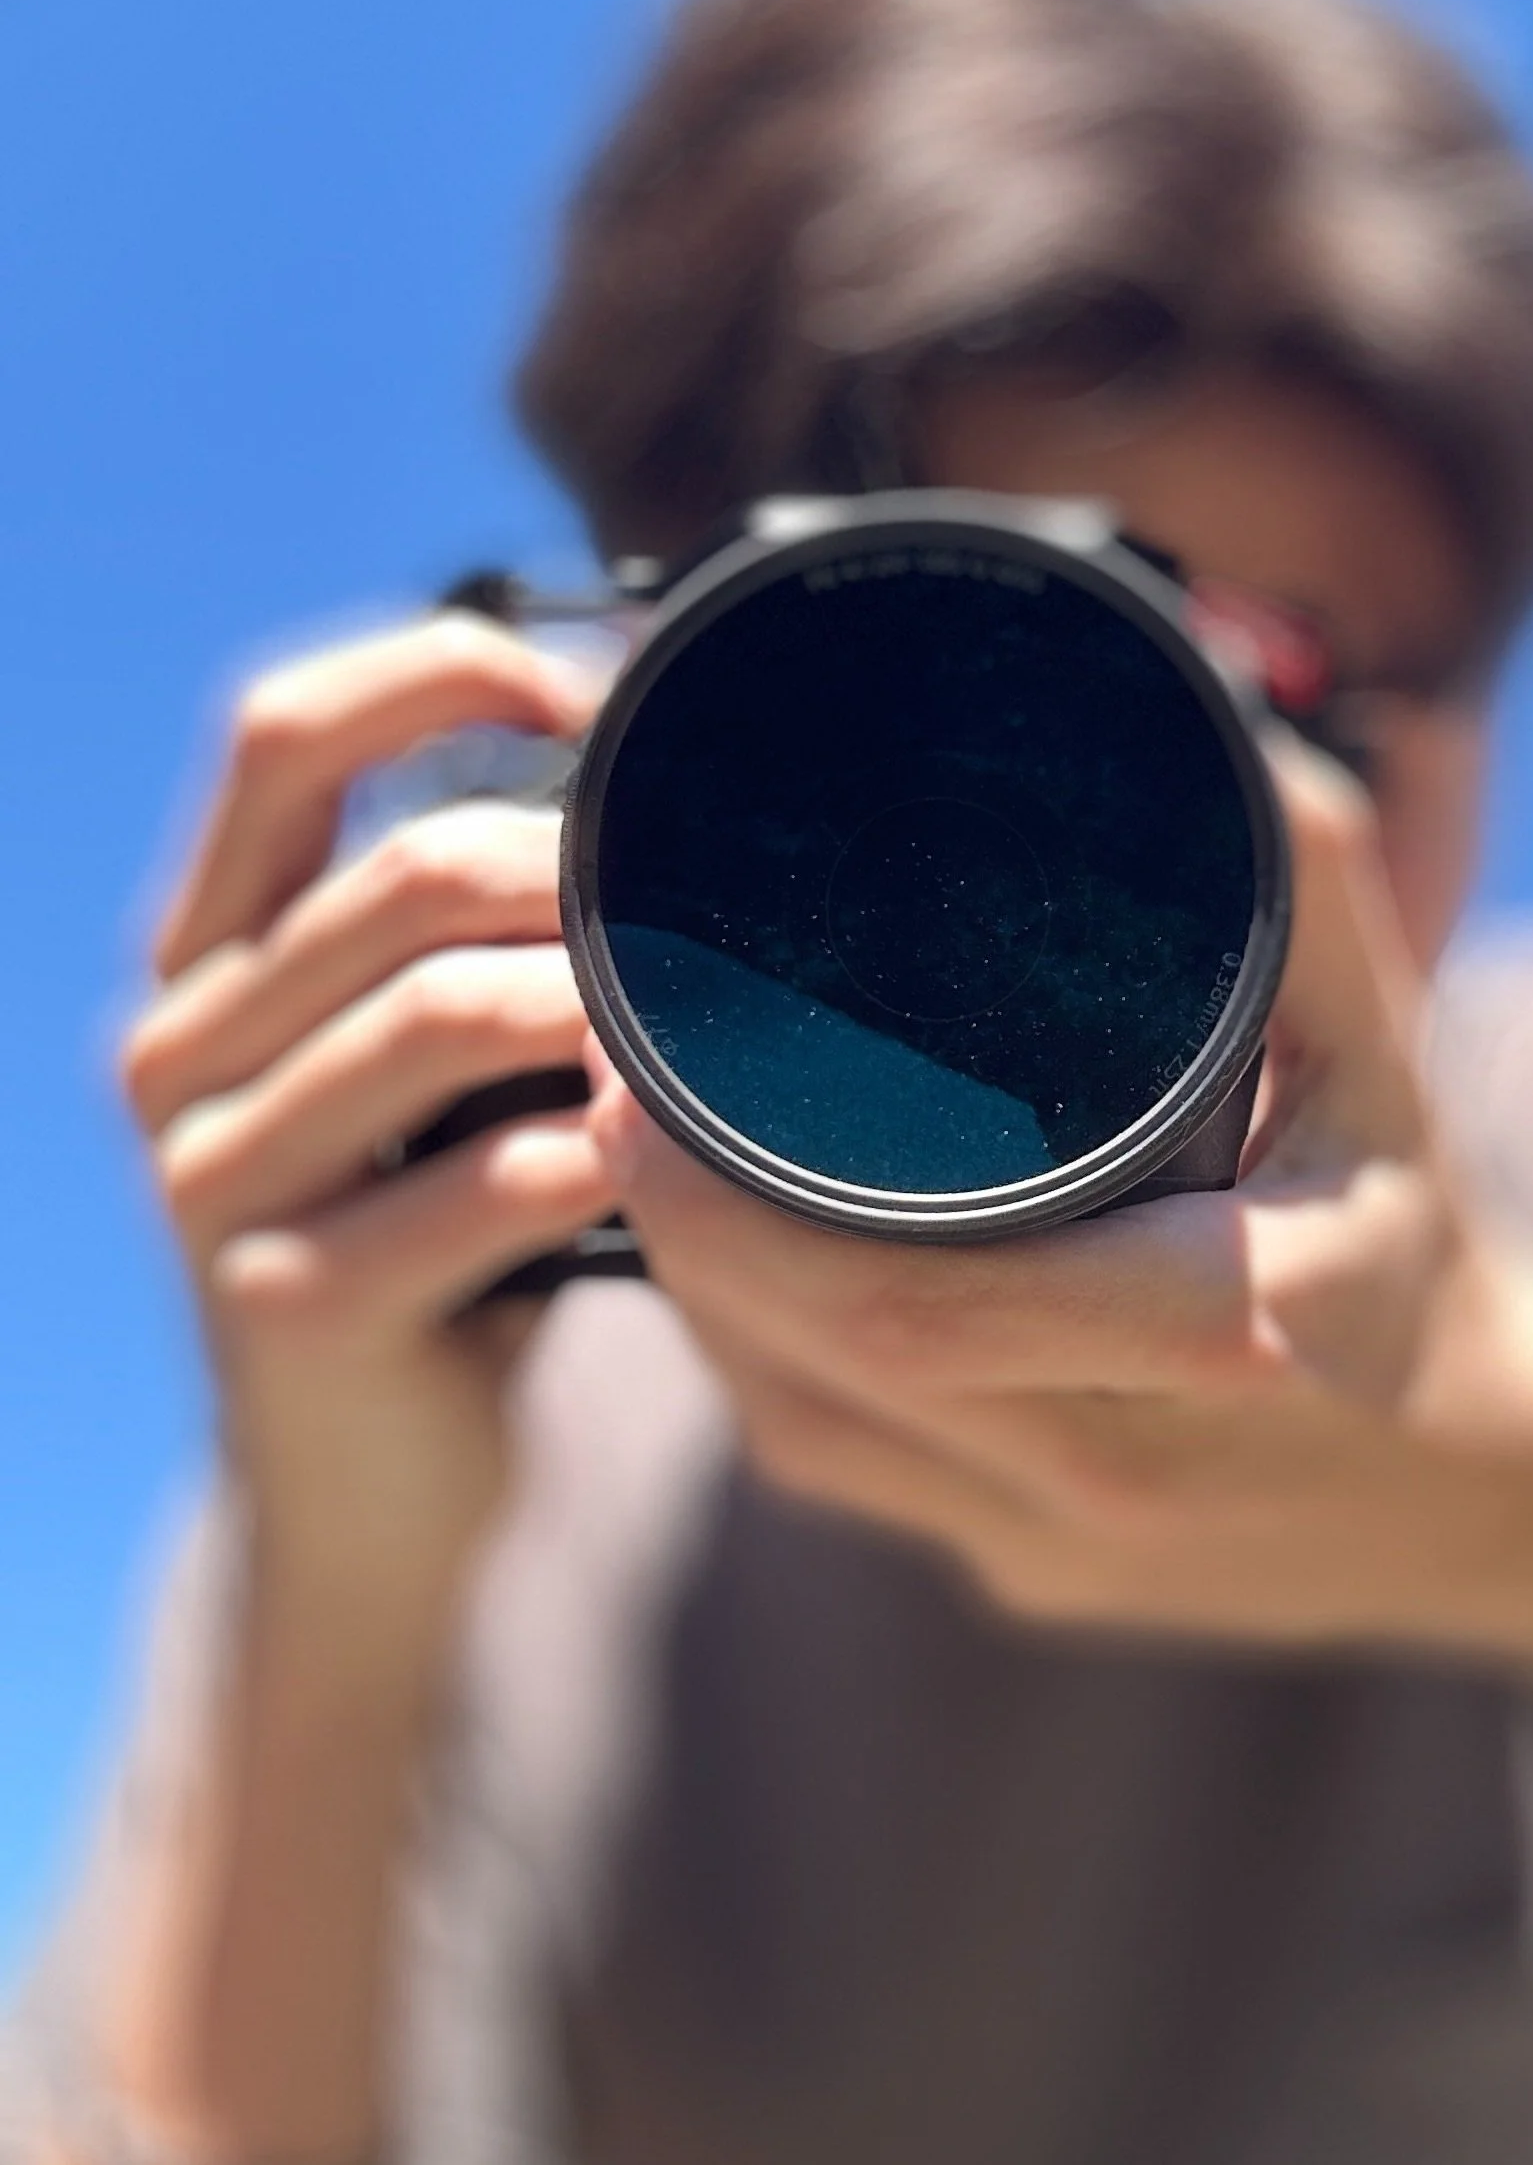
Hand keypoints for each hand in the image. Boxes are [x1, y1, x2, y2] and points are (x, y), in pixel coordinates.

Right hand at [122, 617, 618, 1665]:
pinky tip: (671, 1157)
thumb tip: (664, 814)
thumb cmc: (447, 1253)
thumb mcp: (437, 1079)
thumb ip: (481, 951)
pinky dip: (606, 1152)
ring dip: (606, 1009)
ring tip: (709, 1033)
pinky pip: (484, 1186)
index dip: (436, 672)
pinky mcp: (288, 1304)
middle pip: (401, 878)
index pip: (279, 735)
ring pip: (443, 1013)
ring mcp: (215, 1181)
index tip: (593, 702)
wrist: (371, 1503)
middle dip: (582, 879)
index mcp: (209, 958)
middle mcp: (179, 1048)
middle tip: (707, 923)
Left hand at [595, 743, 1532, 1653]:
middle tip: (608, 1075)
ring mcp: (1061, 1543)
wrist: (1484, 1473)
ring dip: (703, 1289)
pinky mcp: (1021, 1574)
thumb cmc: (1426, 1222)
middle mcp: (1123, 1465)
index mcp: (1220, 1330)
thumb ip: (1296, 868)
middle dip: (678, 1217)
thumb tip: (1178, 698)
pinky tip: (738, 1262)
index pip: (904, 1298)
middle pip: (817, 1360)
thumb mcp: (1387, 1041)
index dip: (730, 1204)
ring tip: (652, 1147)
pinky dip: (761, 1358)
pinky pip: (837, 1465)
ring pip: (800, 1423)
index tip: (635, 1078)